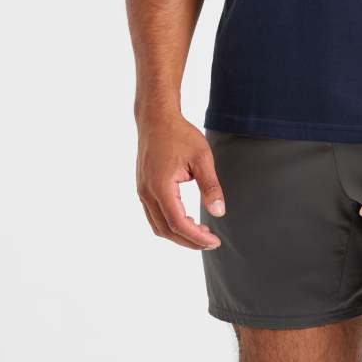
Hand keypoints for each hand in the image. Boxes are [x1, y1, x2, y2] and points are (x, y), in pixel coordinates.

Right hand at [136, 112, 225, 249]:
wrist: (156, 119)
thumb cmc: (180, 135)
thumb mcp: (202, 158)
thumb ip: (210, 186)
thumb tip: (219, 213)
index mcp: (161, 186)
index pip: (178, 223)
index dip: (196, 237)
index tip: (214, 241)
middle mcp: (147, 192)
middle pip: (166, 230)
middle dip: (189, 241)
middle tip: (211, 242)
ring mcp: (142, 191)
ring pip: (158, 226)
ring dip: (179, 235)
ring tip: (201, 233)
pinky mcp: (143, 189)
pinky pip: (154, 216)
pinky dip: (170, 224)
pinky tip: (187, 221)